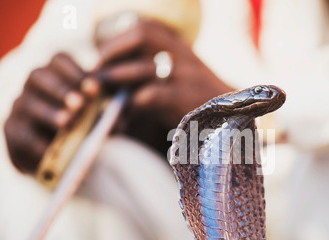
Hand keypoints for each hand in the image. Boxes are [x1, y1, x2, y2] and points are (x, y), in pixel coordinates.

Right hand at [4, 53, 96, 172]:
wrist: (55, 155)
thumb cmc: (81, 126)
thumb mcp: (96, 116)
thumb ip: (106, 113)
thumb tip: (121, 121)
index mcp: (56, 74)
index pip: (59, 60)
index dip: (75, 71)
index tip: (95, 87)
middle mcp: (34, 86)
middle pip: (39, 76)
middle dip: (61, 89)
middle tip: (80, 104)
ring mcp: (20, 108)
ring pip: (28, 104)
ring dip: (49, 113)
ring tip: (67, 122)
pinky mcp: (13, 132)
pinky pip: (22, 134)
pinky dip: (38, 142)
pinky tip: (52, 148)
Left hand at [96, 19, 233, 150]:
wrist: (232, 121)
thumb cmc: (198, 102)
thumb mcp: (181, 78)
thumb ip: (154, 71)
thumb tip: (113, 77)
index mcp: (182, 48)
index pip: (145, 28)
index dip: (118, 40)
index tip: (102, 58)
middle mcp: (185, 56)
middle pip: (143, 35)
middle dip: (112, 52)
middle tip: (96, 74)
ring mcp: (187, 77)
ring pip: (142, 68)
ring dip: (115, 80)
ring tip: (101, 96)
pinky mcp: (186, 100)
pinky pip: (149, 96)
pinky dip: (130, 107)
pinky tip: (123, 118)